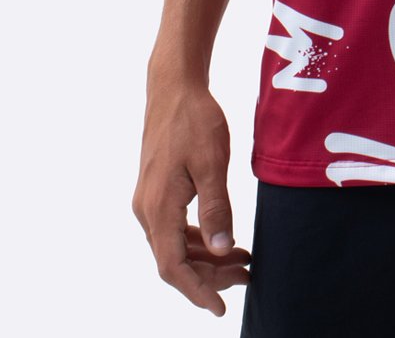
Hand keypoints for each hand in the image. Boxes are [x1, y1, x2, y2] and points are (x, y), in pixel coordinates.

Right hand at [132, 80, 251, 316]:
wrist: (174, 86)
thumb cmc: (195, 119)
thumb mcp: (211, 161)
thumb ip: (216, 207)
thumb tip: (221, 249)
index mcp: (159, 208)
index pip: (173, 267)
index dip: (197, 291)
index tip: (221, 308)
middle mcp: (147, 209)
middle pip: (175, 261)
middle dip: (210, 276)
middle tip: (247, 276)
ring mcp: (149, 200)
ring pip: (175, 245)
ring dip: (206, 258)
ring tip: (243, 261)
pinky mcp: (157, 189)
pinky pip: (174, 228)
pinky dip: (198, 239)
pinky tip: (222, 237)